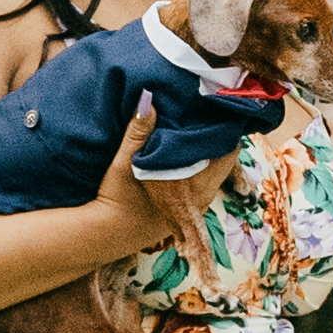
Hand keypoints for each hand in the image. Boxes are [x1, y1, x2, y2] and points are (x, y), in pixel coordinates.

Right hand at [96, 96, 240, 244]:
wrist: (104, 235)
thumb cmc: (116, 198)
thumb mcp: (125, 161)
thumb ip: (138, 131)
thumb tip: (148, 97)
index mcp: (197, 184)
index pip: (227, 152)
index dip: (222, 129)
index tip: (214, 110)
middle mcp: (202, 197)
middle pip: (223, 161)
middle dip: (215, 139)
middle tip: (204, 114)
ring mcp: (195, 207)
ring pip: (213, 173)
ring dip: (206, 153)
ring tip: (194, 130)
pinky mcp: (184, 212)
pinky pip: (202, 183)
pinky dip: (198, 167)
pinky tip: (183, 154)